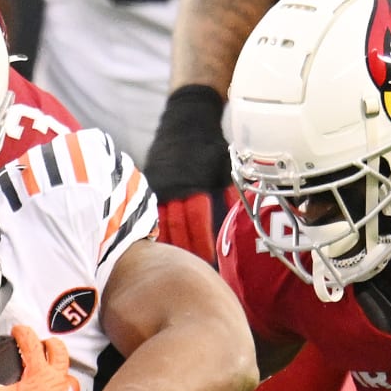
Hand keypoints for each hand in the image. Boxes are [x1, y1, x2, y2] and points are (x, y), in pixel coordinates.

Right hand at [0, 325, 81, 390]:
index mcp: (40, 374)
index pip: (32, 343)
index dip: (23, 333)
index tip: (17, 329)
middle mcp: (60, 380)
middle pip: (59, 351)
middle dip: (50, 343)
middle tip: (41, 343)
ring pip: (68, 373)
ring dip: (58, 369)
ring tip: (48, 373)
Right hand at [143, 84, 230, 263]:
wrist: (185, 121)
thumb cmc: (210, 146)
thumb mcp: (225, 166)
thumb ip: (229, 193)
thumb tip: (240, 219)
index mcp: (195, 184)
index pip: (198, 219)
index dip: (202, 240)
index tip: (208, 258)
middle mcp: (175, 188)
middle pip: (178, 226)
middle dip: (186, 249)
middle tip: (192, 269)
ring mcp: (160, 187)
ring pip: (162, 222)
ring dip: (170, 243)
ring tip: (176, 264)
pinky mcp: (150, 186)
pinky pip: (152, 213)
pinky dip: (158, 229)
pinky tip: (160, 245)